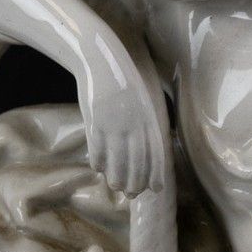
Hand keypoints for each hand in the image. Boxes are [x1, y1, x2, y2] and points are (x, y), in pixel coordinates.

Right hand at [80, 59, 166, 197]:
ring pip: (116, 162)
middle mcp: (135, 124)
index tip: (156, 189)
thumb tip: (154, 147)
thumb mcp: (148, 96)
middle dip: (136, 183)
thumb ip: (152, 120)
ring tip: (117, 187)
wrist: (102, 57)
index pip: (156, 153)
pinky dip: (99, 163)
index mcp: (152, 117)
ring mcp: (114, 124)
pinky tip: (100, 170)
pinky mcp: (95, 123)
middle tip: (133, 194)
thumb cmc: (129, 75)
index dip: (156, 174)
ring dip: (117, 179)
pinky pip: (97, 151)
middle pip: (137, 163)